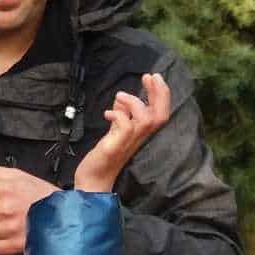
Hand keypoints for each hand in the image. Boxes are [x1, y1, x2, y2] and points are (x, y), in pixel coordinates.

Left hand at [74, 72, 172, 192]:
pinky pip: (125, 128)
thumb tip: (121, 99)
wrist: (93, 179)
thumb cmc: (104, 156)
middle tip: (150, 75)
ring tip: (120, 96)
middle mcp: (139, 138)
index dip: (161, 94)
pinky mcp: (115, 148)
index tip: (153, 77)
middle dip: (159, 93)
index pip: (160, 112)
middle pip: (160, 115)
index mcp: (141, 133)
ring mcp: (128, 143)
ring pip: (146, 120)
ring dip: (135, 102)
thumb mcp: (114, 131)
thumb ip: (121, 115)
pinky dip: (118, 115)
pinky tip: (107, 114)